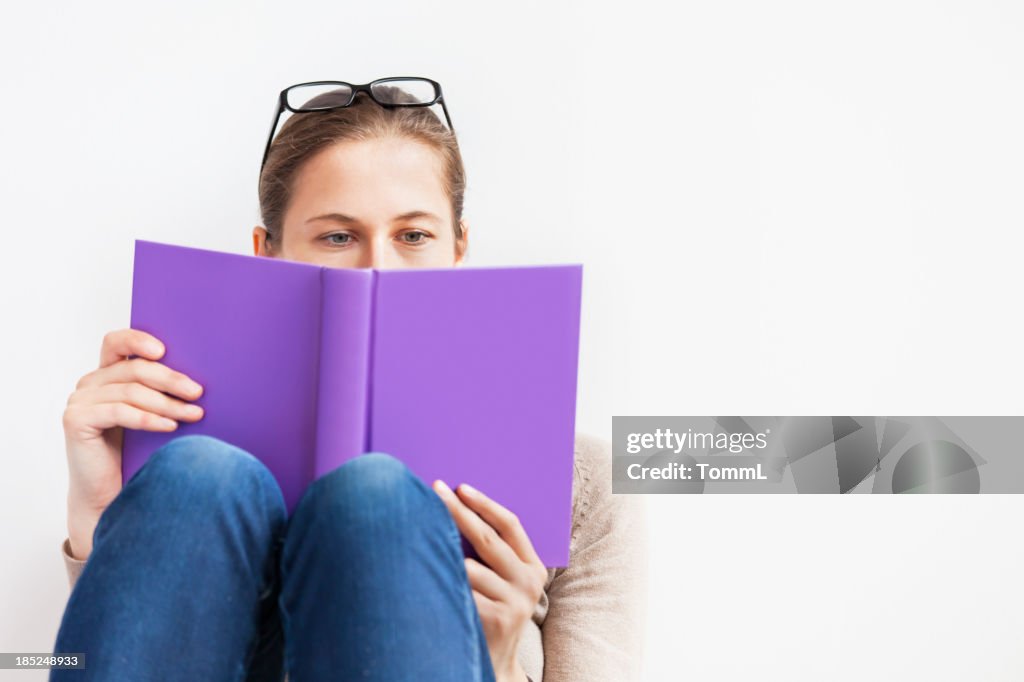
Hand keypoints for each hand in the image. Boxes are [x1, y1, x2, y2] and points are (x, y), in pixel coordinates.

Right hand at [62, 328, 204, 559]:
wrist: (110, 497)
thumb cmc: (136, 454)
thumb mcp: (151, 414)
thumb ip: (160, 392)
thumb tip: (200, 380)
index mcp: (105, 375)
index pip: (116, 342)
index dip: (138, 340)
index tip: (166, 350)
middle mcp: (88, 384)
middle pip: (134, 369)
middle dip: (171, 380)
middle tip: (198, 392)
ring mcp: (79, 401)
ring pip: (131, 392)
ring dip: (167, 403)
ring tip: (193, 414)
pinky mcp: (76, 421)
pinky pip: (119, 412)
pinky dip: (149, 418)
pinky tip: (171, 426)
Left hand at [432, 479, 546, 681]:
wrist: (495, 663)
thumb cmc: (490, 613)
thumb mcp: (503, 583)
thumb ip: (492, 555)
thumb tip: (457, 507)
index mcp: (534, 567)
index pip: (510, 525)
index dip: (485, 504)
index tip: (460, 488)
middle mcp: (529, 582)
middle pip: (487, 538)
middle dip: (457, 511)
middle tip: (434, 490)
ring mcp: (515, 602)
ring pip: (468, 567)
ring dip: (443, 557)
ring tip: (422, 552)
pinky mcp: (497, 619)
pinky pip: (461, 592)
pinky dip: (444, 586)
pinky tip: (430, 584)